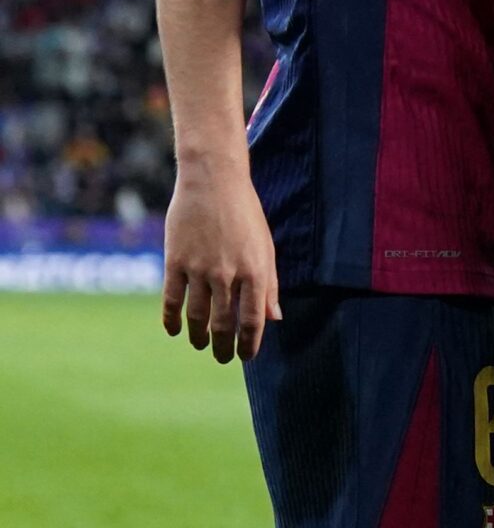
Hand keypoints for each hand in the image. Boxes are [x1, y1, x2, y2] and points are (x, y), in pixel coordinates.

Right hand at [161, 160, 280, 362]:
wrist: (213, 182)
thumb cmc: (245, 215)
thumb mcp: (266, 247)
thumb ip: (270, 284)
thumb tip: (275, 319)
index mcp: (255, 270)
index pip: (253, 319)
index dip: (249, 343)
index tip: (246, 356)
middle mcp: (228, 273)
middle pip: (223, 324)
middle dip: (223, 347)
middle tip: (223, 358)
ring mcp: (199, 269)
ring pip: (196, 316)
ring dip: (198, 337)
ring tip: (200, 345)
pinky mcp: (175, 262)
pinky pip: (172, 300)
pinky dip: (172, 320)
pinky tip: (175, 331)